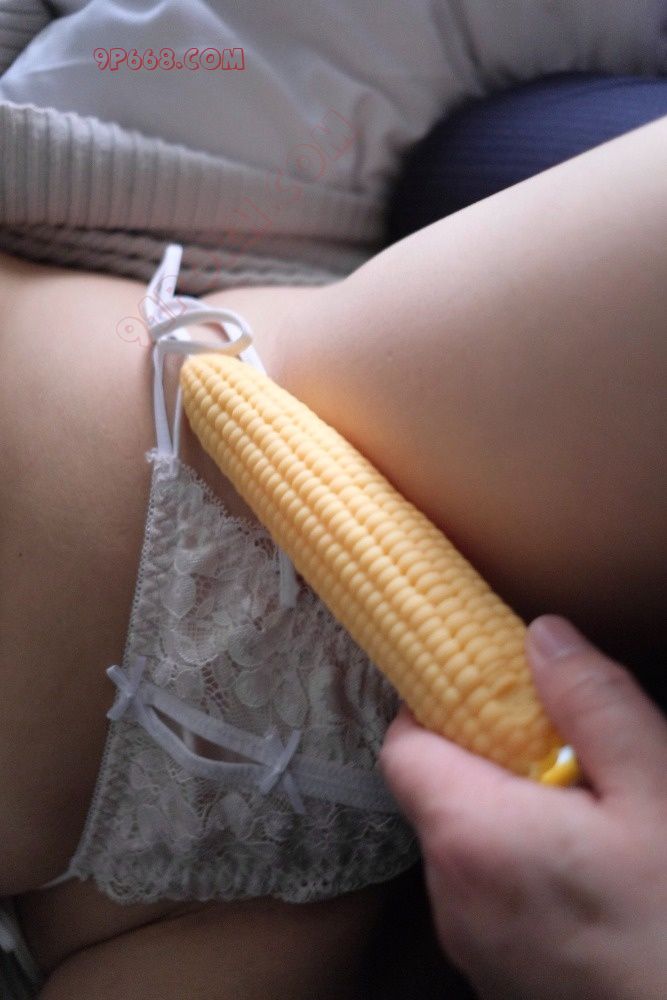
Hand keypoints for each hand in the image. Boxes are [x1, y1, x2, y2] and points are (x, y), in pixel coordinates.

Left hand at [380, 615, 666, 999]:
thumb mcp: (656, 791)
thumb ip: (593, 704)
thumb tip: (542, 635)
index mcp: (470, 834)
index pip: (403, 745)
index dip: (436, 708)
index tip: (487, 695)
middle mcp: (450, 893)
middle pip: (437, 795)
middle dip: (487, 762)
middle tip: (561, 755)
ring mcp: (470, 945)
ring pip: (466, 849)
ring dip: (510, 820)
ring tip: (588, 820)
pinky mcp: (497, 979)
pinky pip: (489, 899)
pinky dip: (521, 873)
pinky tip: (589, 879)